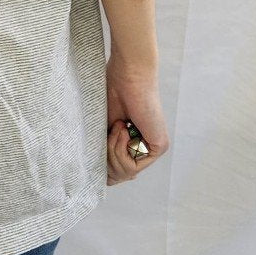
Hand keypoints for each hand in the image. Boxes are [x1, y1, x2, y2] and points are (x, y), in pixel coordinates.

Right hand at [105, 58, 169, 185]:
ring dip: (112, 151)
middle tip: (109, 132)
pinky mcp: (158, 147)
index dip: (104, 167)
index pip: (116, 174)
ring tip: (117, 127)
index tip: (100, 145)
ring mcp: (153, 149)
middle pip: (119, 177)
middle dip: (107, 158)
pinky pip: (132, 166)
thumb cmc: (112, 95)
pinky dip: (120, 148)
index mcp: (131, 145)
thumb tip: (97, 177)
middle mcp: (144, 149)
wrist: (127, 77)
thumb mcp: (103, 130)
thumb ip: (102, 149)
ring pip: (124, 173)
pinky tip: (123, 129)